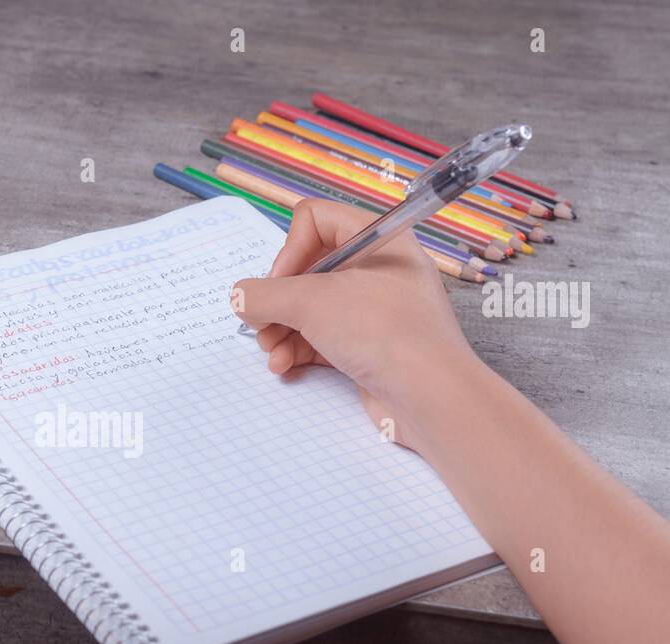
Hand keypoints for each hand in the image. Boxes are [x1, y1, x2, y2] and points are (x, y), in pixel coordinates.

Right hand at [232, 199, 483, 451]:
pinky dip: (296, 351)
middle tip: (263, 322)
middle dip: (277, 300)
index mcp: (378, 241)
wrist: (429, 397)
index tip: (281, 283)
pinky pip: (319, 340)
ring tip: (272, 350)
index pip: (316, 220)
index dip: (290, 249)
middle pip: (306, 270)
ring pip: (309, 309)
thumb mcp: (312, 302)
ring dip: (280, 330)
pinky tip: (284, 366)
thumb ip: (265, 294)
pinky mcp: (367, 349)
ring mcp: (373, 313)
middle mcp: (377, 272)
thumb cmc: (387, 333)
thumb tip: (241, 299)